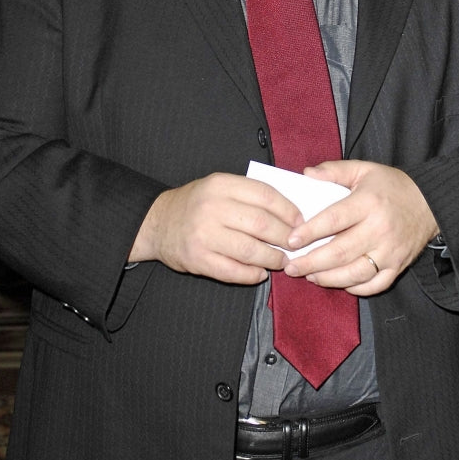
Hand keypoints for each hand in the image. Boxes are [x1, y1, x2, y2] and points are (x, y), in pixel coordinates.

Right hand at [129, 173, 301, 284]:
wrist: (157, 222)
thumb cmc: (196, 204)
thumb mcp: (219, 187)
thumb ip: (249, 195)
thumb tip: (290, 213)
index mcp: (221, 184)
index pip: (265, 195)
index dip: (288, 210)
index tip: (301, 221)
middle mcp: (212, 208)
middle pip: (262, 224)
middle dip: (285, 237)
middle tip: (295, 244)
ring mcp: (204, 235)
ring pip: (251, 250)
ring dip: (273, 258)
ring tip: (281, 260)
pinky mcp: (198, 259)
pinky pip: (234, 271)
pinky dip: (252, 274)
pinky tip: (260, 273)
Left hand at [283, 160, 438, 295]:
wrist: (430, 202)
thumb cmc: (392, 186)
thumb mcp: (364, 169)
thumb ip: (334, 170)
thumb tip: (307, 174)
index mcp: (368, 203)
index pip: (334, 220)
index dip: (310, 232)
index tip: (291, 240)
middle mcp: (379, 229)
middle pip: (340, 252)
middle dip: (312, 262)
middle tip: (292, 266)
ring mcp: (390, 251)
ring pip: (355, 273)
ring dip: (329, 278)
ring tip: (310, 276)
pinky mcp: (398, 266)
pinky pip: (374, 285)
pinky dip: (355, 288)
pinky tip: (339, 283)